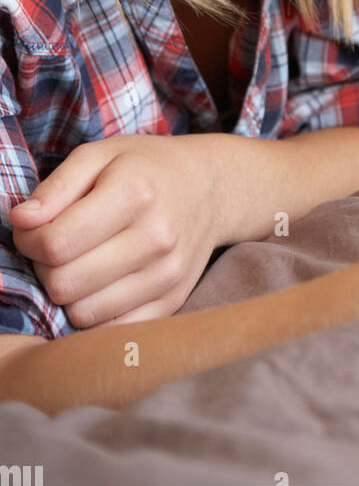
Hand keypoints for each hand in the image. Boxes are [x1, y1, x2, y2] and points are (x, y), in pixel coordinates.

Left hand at [9, 133, 221, 328]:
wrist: (210, 187)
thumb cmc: (146, 168)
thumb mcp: (99, 155)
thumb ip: (55, 187)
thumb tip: (20, 222)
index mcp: (134, 194)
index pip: (56, 243)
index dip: (29, 241)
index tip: (33, 229)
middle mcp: (155, 238)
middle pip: (65, 284)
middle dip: (45, 269)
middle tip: (56, 247)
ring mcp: (167, 275)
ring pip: (84, 314)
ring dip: (68, 294)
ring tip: (79, 263)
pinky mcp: (173, 300)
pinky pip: (113, 330)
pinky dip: (95, 313)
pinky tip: (99, 285)